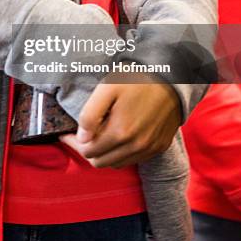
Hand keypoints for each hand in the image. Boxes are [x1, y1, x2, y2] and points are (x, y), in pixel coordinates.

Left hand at [60, 80, 180, 167]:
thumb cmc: (137, 78)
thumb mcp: (107, 88)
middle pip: (100, 162)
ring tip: (99, 136)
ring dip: (104, 154)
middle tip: (81, 135)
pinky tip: (119, 137)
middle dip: (87, 151)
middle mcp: (136, 146)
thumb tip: (81, 138)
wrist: (174, 77)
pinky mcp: (160, 146)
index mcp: (120, 133)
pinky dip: (122, 154)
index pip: (87, 152)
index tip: (66, 134)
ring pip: (117, 163)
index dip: (73, 144)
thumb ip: (90, 114)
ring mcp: (149, 149)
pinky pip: (134, 159)